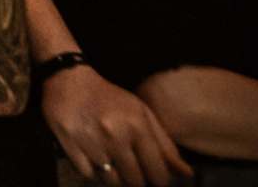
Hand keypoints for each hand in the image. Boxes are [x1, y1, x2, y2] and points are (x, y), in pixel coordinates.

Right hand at [42, 64, 191, 185]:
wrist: (69, 80)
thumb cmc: (110, 98)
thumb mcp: (141, 113)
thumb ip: (164, 144)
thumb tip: (187, 173)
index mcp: (138, 127)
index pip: (157, 173)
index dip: (158, 180)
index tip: (153, 175)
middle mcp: (116, 136)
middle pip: (135, 181)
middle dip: (136, 179)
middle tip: (131, 169)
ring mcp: (92, 142)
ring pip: (111, 181)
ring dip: (114, 176)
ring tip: (111, 161)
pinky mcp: (70, 145)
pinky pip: (88, 175)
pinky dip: (92, 171)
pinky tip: (92, 156)